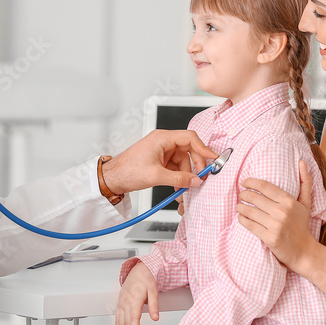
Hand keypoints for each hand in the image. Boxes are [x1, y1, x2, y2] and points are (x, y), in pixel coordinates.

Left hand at [102, 130, 217, 194]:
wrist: (112, 179)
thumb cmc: (127, 171)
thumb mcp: (156, 176)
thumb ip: (179, 178)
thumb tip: (195, 180)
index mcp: (162, 138)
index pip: (189, 138)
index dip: (203, 148)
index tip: (212, 158)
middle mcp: (163, 142)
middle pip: (188, 149)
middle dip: (194, 164)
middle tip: (199, 177)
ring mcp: (161, 151)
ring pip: (183, 160)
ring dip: (185, 173)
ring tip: (183, 186)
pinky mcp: (159, 160)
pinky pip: (175, 166)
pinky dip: (179, 175)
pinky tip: (177, 185)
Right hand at [115, 263, 158, 324]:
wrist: (137, 271)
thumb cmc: (146, 279)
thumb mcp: (154, 290)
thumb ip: (154, 305)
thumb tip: (156, 318)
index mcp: (134, 300)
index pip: (133, 319)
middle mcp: (125, 303)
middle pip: (126, 324)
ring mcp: (121, 305)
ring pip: (120, 324)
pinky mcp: (120, 305)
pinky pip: (117, 320)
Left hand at [236, 160, 316, 272]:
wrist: (304, 252)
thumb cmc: (302, 226)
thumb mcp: (306, 203)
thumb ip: (305, 182)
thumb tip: (302, 162)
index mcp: (289, 201)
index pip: (265, 186)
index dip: (251, 182)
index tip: (244, 182)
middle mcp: (282, 211)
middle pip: (255, 198)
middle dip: (244, 194)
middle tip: (241, 195)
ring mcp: (276, 225)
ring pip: (250, 211)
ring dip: (240, 207)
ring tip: (239, 206)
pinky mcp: (270, 238)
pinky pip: (250, 225)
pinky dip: (242, 220)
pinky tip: (241, 217)